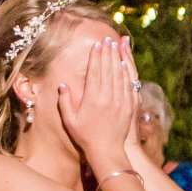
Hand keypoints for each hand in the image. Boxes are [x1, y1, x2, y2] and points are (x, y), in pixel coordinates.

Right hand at [62, 35, 138, 168]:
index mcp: (93, 98)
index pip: (95, 71)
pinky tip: (125, 64)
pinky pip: (129, 84)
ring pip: (120, 74)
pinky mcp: (129, 106)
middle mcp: (108, 97)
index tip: (97, 45)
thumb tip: (62, 84)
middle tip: (108, 39)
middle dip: (108, 52)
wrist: (107, 151)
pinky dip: (127, 72)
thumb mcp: (70, 120)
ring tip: (117, 45)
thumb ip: (64, 101)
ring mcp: (120, 101)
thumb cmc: (85, 136)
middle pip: (109, 69)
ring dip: (118, 58)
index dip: (96, 57)